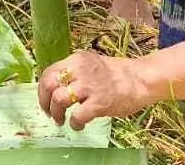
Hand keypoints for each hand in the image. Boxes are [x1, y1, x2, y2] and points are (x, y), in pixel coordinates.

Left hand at [38, 52, 152, 130]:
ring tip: (62, 120)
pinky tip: (79, 125)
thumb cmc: (119, 74)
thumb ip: (76, 72)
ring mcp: (89, 86)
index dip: (43, 89)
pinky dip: (74, 123)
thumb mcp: (93, 64)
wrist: (141, 79)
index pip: (49, 72)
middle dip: (45, 102)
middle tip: (50, 112)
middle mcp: (80, 70)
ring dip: (57, 113)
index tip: (45, 99)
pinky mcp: (99, 103)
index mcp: (78, 59)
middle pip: (49, 85)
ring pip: (59, 99)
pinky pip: (77, 116)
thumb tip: (59, 87)